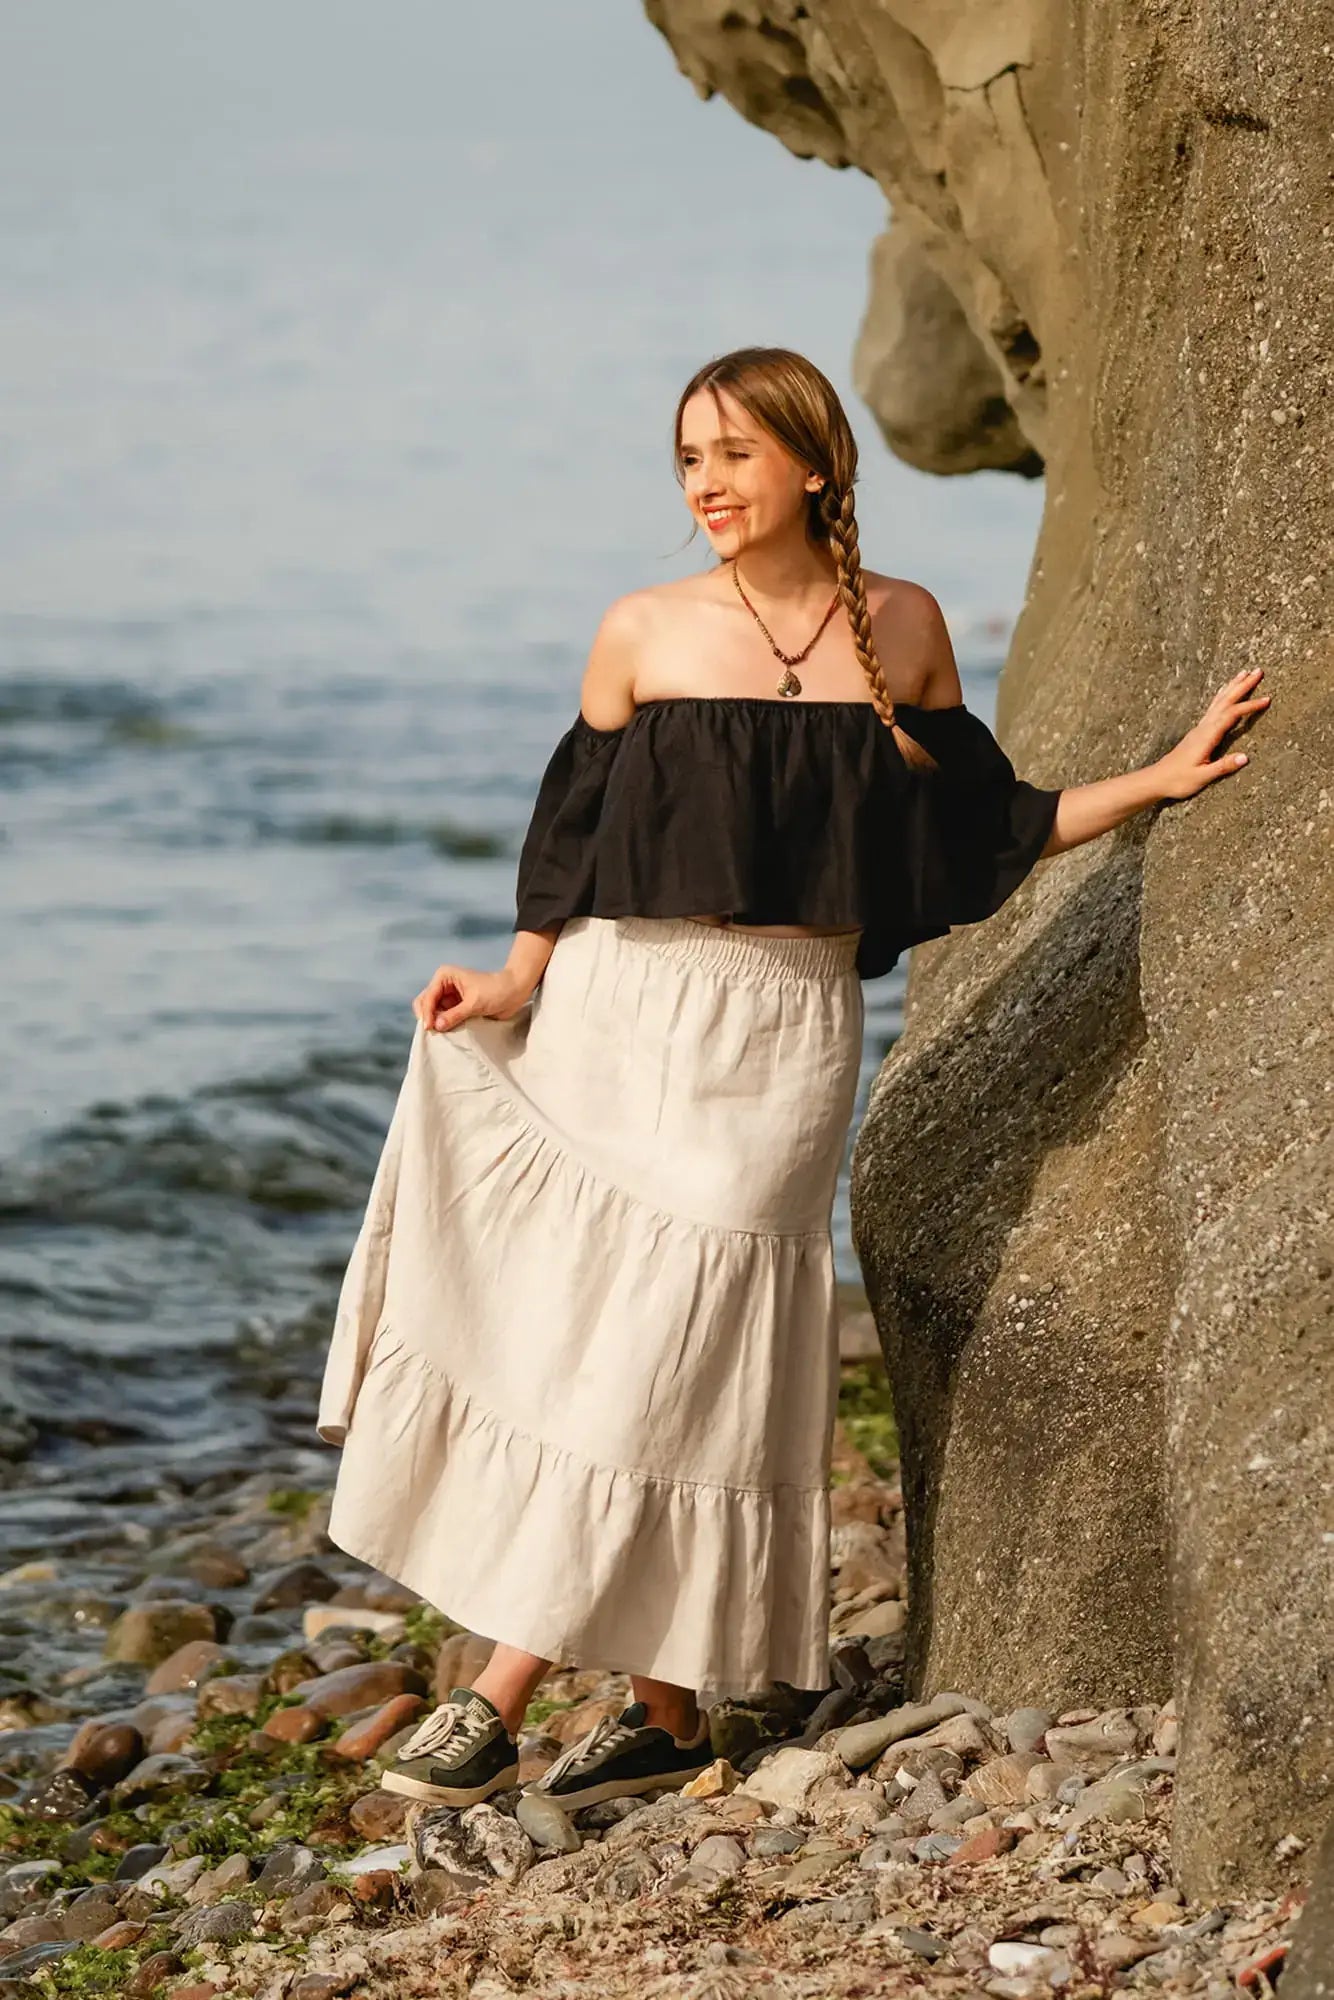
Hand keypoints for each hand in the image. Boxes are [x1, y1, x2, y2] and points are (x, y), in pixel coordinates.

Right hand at [412, 963, 527, 1032]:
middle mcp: (443, 985)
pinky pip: (443, 1018)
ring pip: (432, 1012)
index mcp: (444, 976)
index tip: (430, 1028)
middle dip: (427, 1017)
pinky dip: (442, 1026)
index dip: (427, 1013)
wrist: (514, 992)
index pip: (428, 996)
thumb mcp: (474, 1003)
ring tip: (440, 1034)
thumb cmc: (496, 991)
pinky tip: (446, 1033)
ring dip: (434, 1023)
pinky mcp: (455, 1008)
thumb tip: (437, 1026)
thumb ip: (455, 1015)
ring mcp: (448, 997)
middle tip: (433, 1033)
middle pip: (425, 1003)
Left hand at [1153, 668, 1270, 800]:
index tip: (1267, 699)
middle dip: (1242, 686)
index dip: (1249, 706)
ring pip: (1219, 701)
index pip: (1231, 715)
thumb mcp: (1202, 777)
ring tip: (1244, 673)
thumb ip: (1223, 767)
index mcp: (1207, 737)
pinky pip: (1212, 708)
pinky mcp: (1198, 731)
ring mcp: (1199, 728)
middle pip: (1225, 701)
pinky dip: (1221, 696)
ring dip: (1232, 686)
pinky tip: (1224, 691)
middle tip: (1258, 671)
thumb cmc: (1178, 780)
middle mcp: (1203, 728)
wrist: (1158, 779)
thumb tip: (1245, 757)